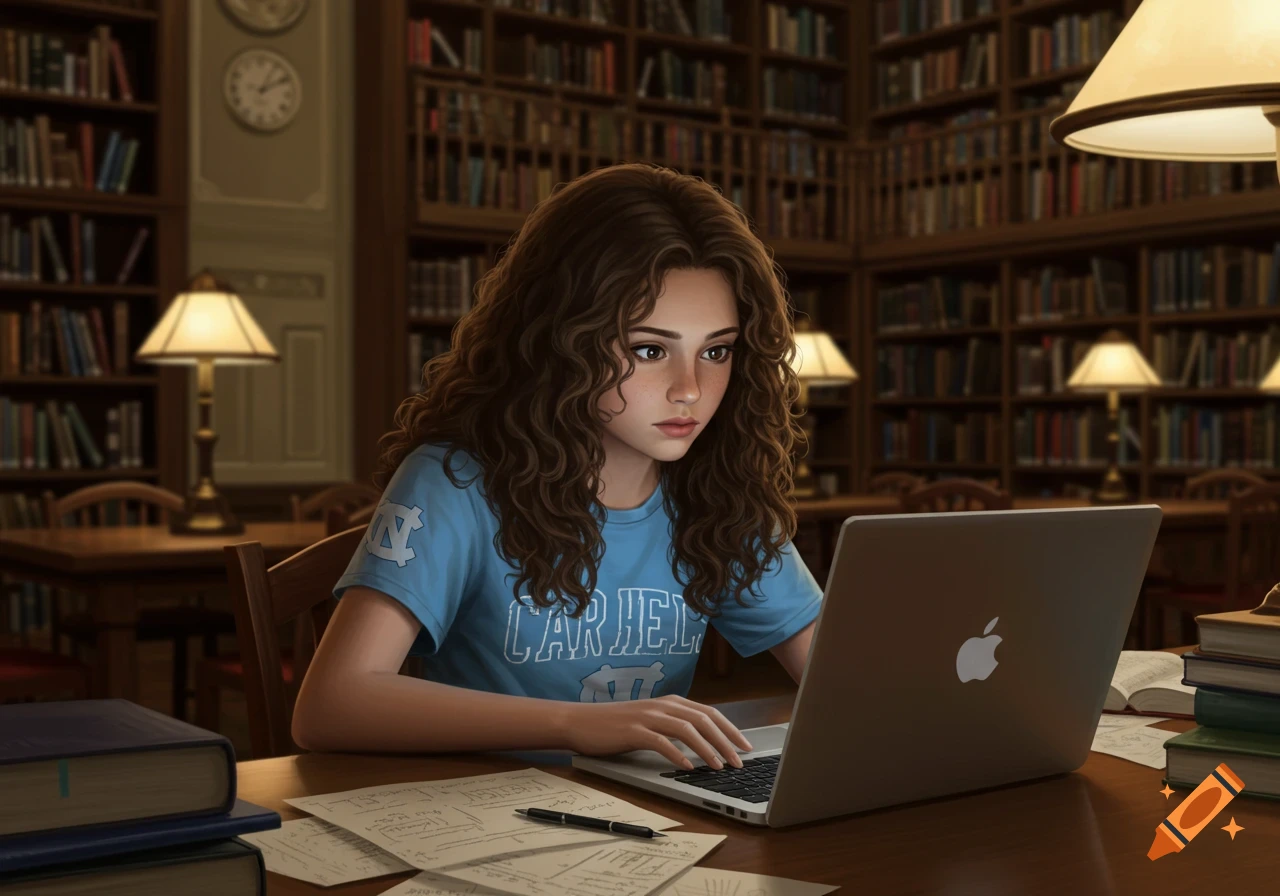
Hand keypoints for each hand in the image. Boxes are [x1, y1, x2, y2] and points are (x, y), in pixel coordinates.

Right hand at [560, 695, 753, 769]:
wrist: (581, 721)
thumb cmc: (616, 725)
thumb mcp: (650, 720)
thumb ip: (674, 725)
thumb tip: (704, 741)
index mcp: (670, 702)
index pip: (709, 713)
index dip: (730, 728)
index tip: (745, 746)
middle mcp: (662, 706)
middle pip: (703, 720)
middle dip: (725, 740)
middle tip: (739, 761)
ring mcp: (647, 717)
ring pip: (686, 729)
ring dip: (707, 749)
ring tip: (719, 767)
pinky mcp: (633, 731)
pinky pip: (661, 742)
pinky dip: (677, 754)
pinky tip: (687, 767)